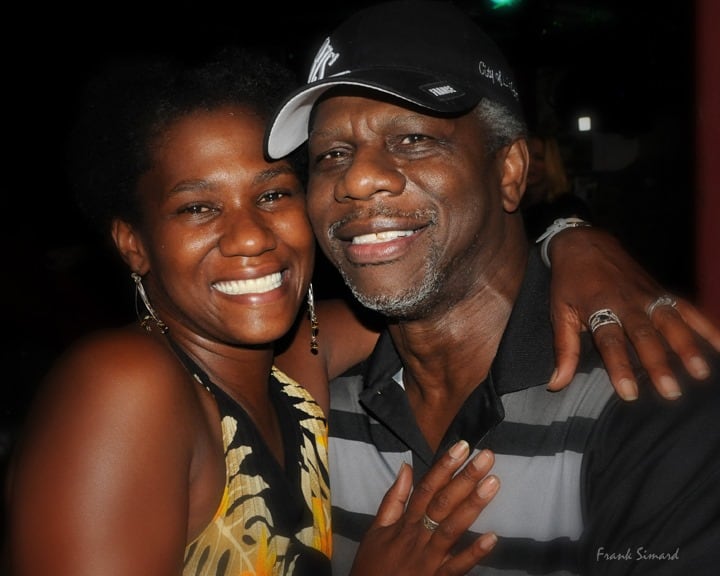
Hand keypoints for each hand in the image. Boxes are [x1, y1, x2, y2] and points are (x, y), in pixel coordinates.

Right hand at [349, 441, 498, 575]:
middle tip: (486, 456)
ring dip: (472, 505)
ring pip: (452, 528)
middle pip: (442, 502)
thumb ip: (393, 499)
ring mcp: (429, 559)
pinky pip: (457, 567)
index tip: (463, 446)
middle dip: (464, 477)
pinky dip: (473, 553)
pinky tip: (492, 538)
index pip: (427, 487)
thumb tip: (406, 468)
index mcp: (405, 522)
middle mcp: (418, 536)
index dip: (445, 466)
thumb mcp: (376, 530)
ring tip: (493, 483)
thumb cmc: (372, 565)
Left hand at [546, 227, 719, 399]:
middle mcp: (627, 303)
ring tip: (701, 373)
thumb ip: (564, 349)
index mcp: (599, 308)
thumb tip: (557, 384)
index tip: (629, 394)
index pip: (610, 342)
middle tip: (671, 392)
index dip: (620, 368)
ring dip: (687, 347)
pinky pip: (687, 307)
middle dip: (659, 363)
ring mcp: (648, 295)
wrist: (584, 244)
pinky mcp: (661, 290)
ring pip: (670, 322)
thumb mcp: (560, 312)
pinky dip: (705, 324)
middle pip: (645, 336)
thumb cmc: (569, 283)